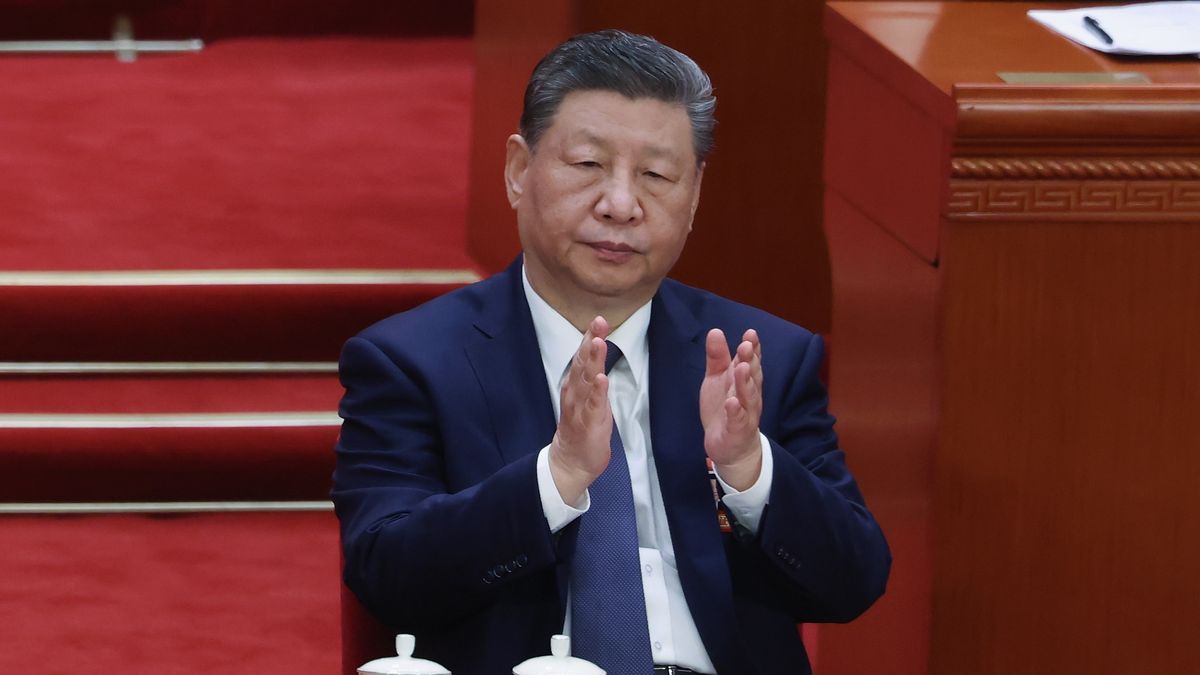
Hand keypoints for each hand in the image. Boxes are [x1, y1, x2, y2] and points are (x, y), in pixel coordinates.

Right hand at [548, 316, 612, 504]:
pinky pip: (593, 406)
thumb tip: (598, 353)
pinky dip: (597, 392)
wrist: (571, 462)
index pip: (583, 357)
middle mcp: (575, 393)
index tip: (599, 319)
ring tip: (598, 343)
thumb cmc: (583, 427)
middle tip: (598, 322)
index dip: (590, 338)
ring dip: (592, 361)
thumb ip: (592, 375)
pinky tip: (601, 379)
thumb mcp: (590, 397)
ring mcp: (579, 408)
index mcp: (577, 385)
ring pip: (586, 381)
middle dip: (590, 342)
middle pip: (582, 363)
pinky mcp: (587, 424)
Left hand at [700, 328, 762, 490]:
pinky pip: (737, 421)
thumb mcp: (717, 380)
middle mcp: (749, 396)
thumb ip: (717, 357)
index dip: (752, 349)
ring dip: (745, 382)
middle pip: (752, 376)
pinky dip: (735, 411)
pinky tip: (732, 402)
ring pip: (748, 397)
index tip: (750, 334)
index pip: (751, 362)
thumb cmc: (726, 409)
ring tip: (741, 368)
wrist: (730, 448)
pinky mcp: (737, 431)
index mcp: (745, 381)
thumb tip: (715, 331)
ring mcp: (745, 414)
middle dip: (750, 361)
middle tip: (746, 345)